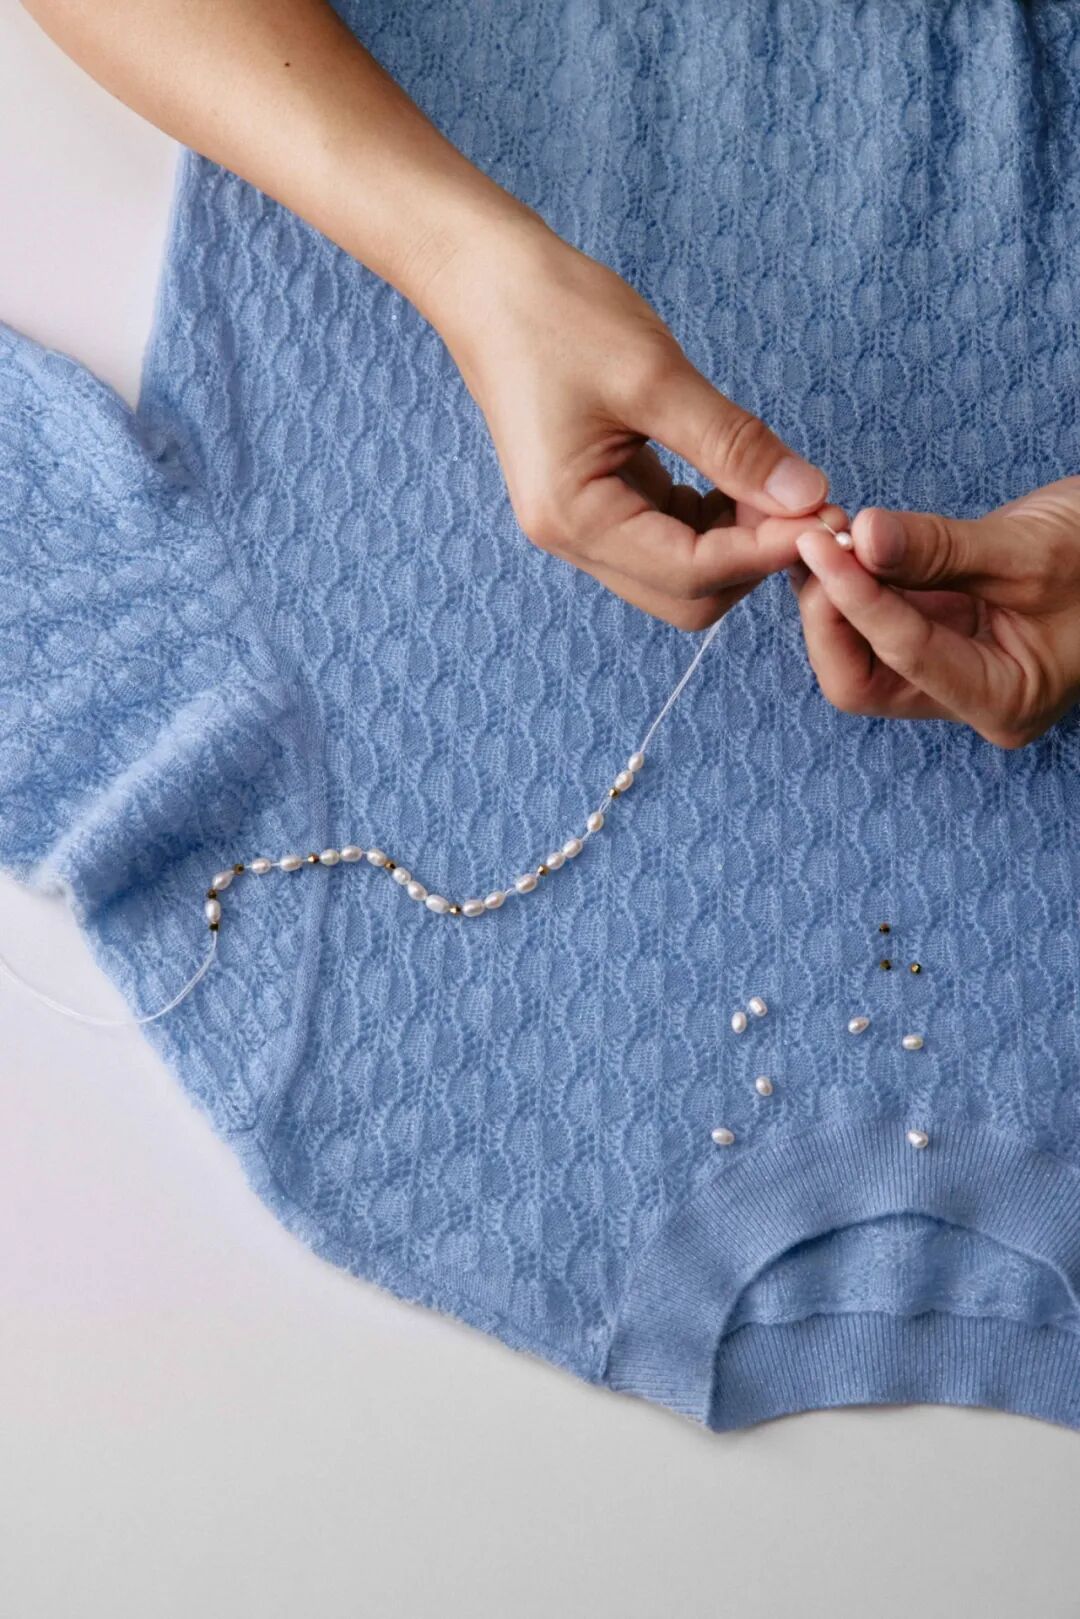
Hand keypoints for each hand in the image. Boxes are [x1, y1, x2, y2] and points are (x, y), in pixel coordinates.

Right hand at [423, 214, 829, 628]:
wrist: (487, 283)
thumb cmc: (556, 315)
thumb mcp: (655, 376)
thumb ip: (733, 444)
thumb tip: (809, 495)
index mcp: (575, 518)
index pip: (691, 572)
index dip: (766, 551)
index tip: (827, 515)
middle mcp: (573, 538)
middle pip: (686, 596)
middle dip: (752, 559)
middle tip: (804, 502)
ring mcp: (582, 525)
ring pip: (681, 575)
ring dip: (736, 543)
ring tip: (777, 484)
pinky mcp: (596, 503)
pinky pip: (667, 538)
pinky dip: (713, 521)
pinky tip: (739, 477)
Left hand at [789, 477, 1079, 747]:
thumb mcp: (1029, 548)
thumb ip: (939, 547)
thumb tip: (861, 534)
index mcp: (1003, 699)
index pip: (903, 655)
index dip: (855, 597)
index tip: (821, 542)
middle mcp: (969, 700)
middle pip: (861, 680)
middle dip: (832, 613)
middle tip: (816, 542)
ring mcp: (950, 672)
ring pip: (859, 653)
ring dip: (834, 596)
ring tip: (826, 534)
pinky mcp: (941, 636)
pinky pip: (877, 621)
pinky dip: (855, 584)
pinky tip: (842, 542)